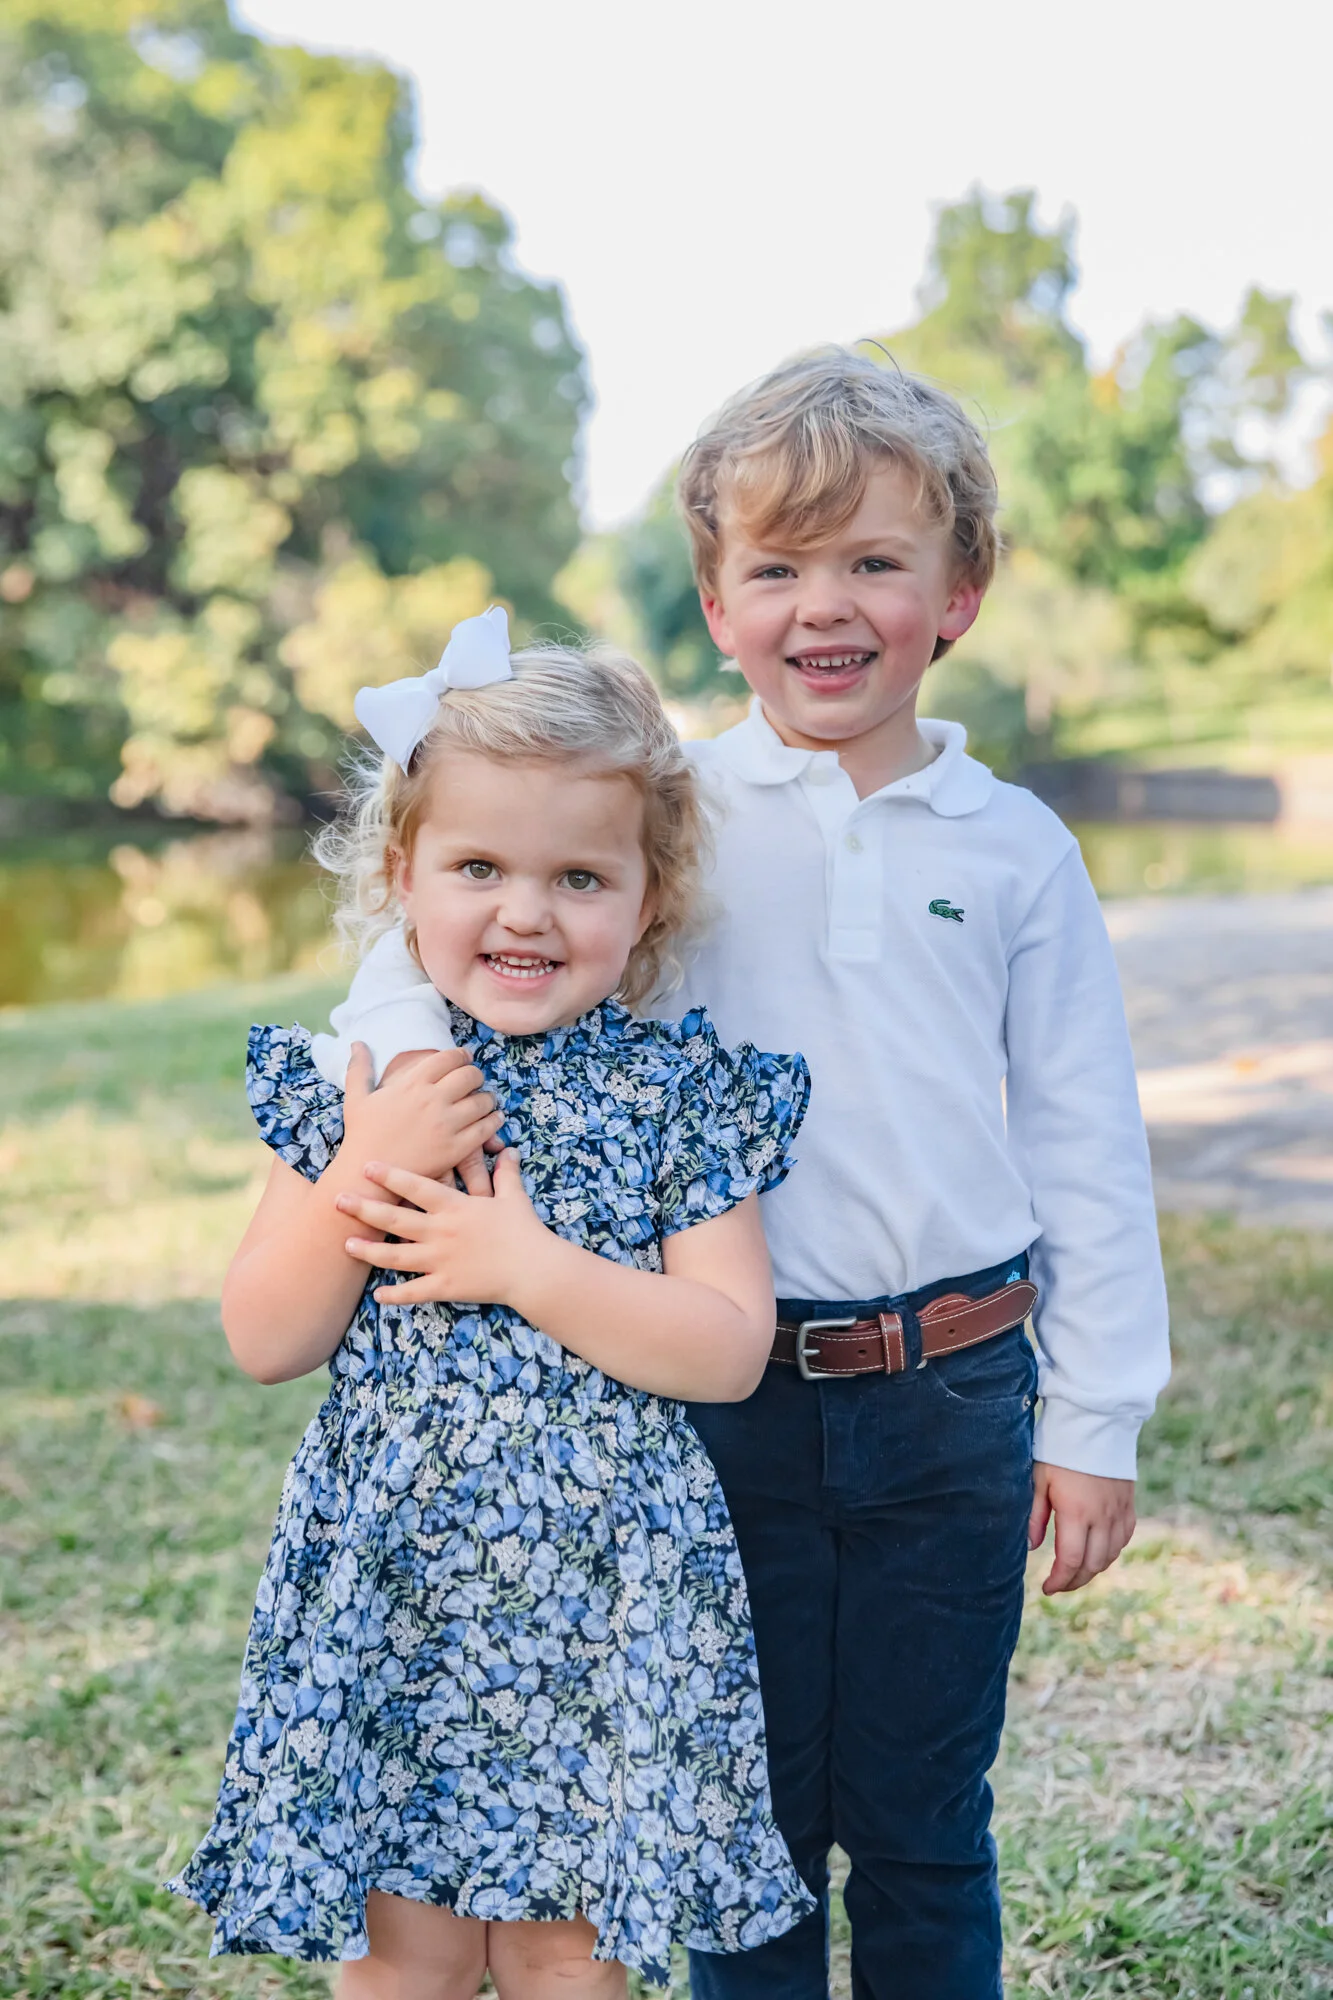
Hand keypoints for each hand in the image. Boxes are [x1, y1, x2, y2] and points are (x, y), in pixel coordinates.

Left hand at [337, 1150, 547, 1304]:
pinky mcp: (446, 1285)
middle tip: (338, 1200)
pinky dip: (395, 1294)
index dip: (390, 1176)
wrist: (534, 1268)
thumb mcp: (513, 1196)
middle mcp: (441, 1231)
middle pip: (395, 1218)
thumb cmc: (524, 1230)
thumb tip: (510, 1151)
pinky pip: (415, 1291)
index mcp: (455, 1206)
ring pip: (396, 1255)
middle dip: (364, 1209)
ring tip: (346, 1245)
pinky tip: (377, 1295)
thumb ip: (506, 1173)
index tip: (366, 1166)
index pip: (416, 1186)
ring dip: (369, 1251)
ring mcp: (441, 1260)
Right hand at [341, 1044, 502, 1194]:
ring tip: (486, 1100)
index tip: (465, 1057)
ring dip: (487, 1097)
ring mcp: (446, 1124)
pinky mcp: (456, 1148)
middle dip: (476, 1075)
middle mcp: (433, 1100)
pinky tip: (493, 1118)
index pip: (448, 1058)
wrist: (366, 1175)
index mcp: (413, 1084)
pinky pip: (485, 1128)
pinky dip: (494, 1120)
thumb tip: (357, 1042)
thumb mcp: (357, 1097)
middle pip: (470, 1076)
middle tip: (475, 1080)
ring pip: (482, 1101)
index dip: (461, 1055)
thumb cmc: (361, 1135)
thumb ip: (360, 1068)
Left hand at [1028, 1462, 1135, 1594]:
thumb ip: (1036, 1516)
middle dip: (1074, 1581)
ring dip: (1092, 1569)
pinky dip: (1110, 1552)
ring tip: (1074, 1571)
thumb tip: (1032, 1547)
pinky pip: (1123, 1540)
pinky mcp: (1128, 1505)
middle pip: (1092, 1566)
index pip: (1070, 1562)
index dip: (1059, 1581)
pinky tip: (1096, 1552)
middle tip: (1058, 1585)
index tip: (1046, 1588)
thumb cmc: (1061, 1449)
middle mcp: (1102, 1518)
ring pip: (1110, 1556)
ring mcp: (1119, 1512)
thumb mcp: (1040, 1479)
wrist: (1096, 1422)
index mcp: (1077, 1513)